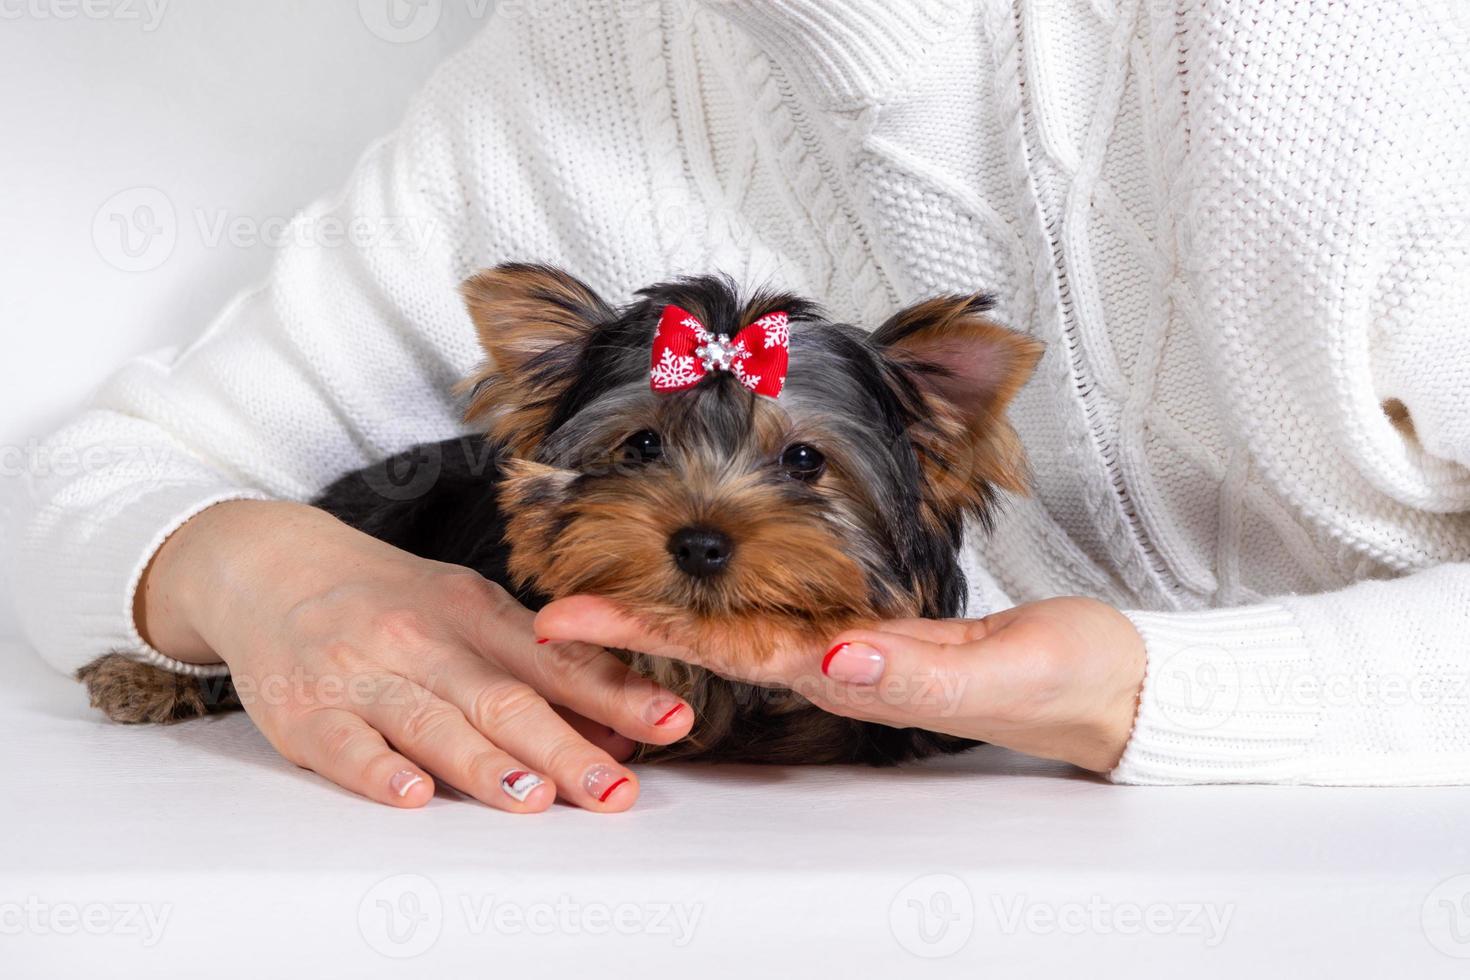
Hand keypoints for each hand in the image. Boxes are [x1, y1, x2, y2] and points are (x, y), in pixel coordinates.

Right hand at [134, 500, 692, 811]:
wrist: (272, 566)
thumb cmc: (389, 600)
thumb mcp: (469, 612)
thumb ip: (539, 670)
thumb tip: (619, 728)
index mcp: (474, 613)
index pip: (557, 661)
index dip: (616, 694)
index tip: (670, 722)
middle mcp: (424, 641)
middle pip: (503, 700)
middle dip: (565, 748)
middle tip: (614, 789)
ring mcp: (363, 675)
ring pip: (432, 724)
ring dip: (483, 763)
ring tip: (533, 796)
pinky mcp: (307, 713)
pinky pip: (346, 746)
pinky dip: (379, 771)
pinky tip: (413, 794)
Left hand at [534, 596, 1144, 772]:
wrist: (1108, 685)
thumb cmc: (1067, 679)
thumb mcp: (1001, 670)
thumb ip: (920, 669)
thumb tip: (834, 658)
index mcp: (851, 670)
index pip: (725, 651)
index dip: (645, 634)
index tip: (570, 623)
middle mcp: (835, 659)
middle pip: (711, 639)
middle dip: (628, 623)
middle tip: (544, 605)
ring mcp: (851, 644)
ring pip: (740, 623)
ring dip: (664, 609)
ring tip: (595, 590)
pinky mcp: (876, 623)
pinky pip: (790, 609)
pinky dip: (730, 595)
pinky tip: (696, 586)